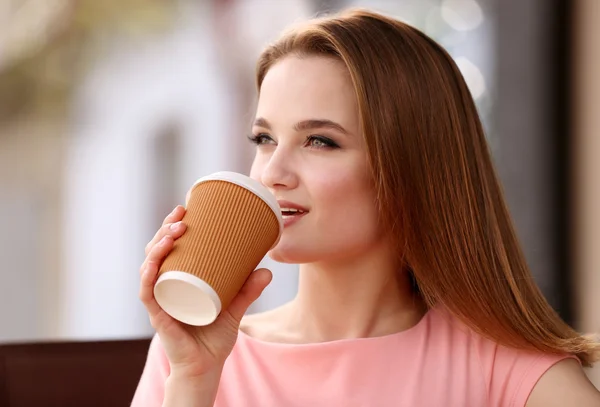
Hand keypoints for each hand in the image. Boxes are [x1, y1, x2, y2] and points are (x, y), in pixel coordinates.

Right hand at [139, 205, 271, 378]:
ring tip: (174, 231)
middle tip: (181, 214)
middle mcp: (165, 286)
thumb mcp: (235, 308)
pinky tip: (154, 261)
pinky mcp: (158, 315)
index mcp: (178, 280)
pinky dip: (148, 275)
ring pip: (149, 266)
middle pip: (156, 251)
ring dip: (157, 245)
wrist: (206, 368)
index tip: (184, 208)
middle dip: (165, 229)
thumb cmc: (214, 338)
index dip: (171, 226)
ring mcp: (160, 300)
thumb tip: (268, 270)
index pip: (169, 248)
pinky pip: (147, 292)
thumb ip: (248, 290)